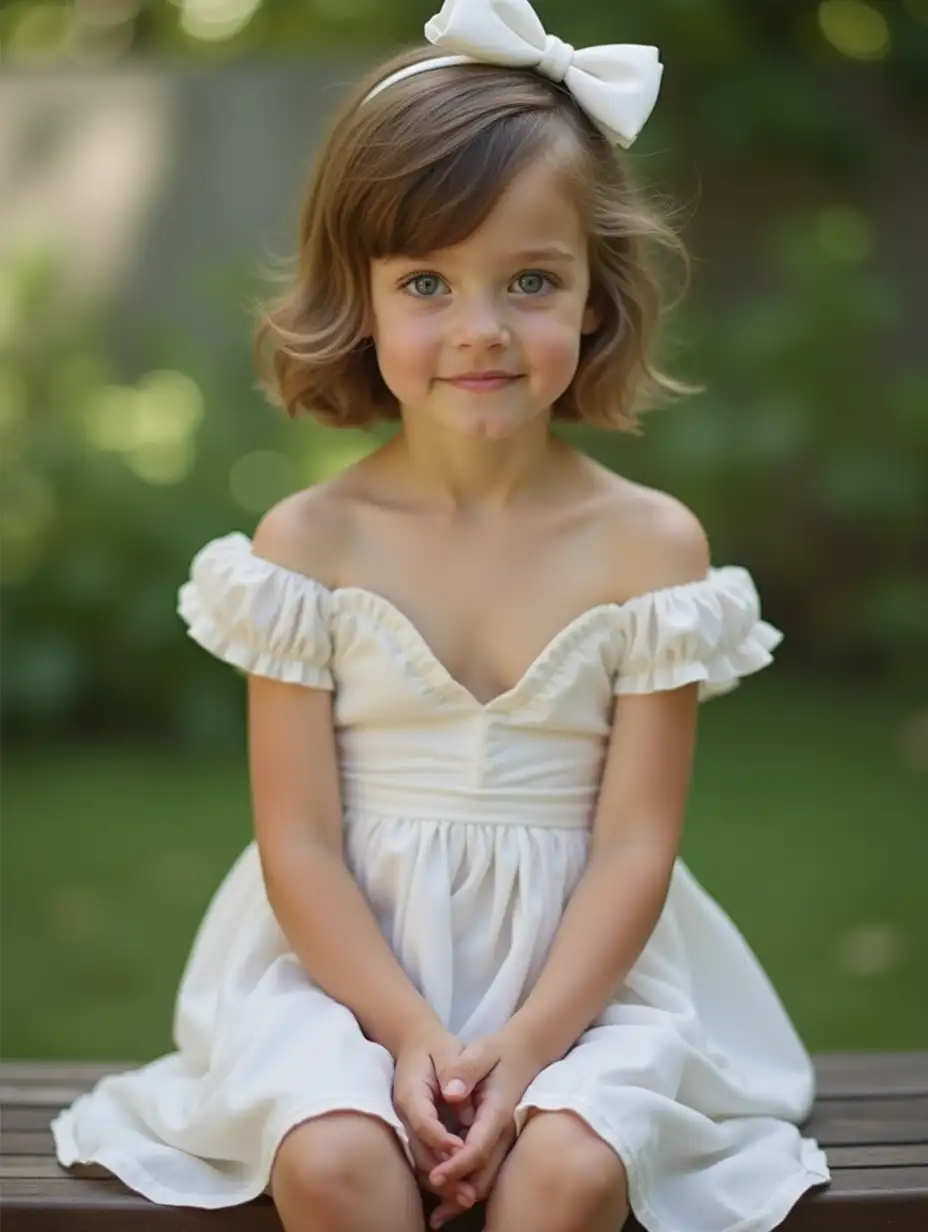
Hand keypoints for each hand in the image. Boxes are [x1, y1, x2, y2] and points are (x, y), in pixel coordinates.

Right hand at [391, 1023, 477, 1218]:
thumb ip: (455, 1069)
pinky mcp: (415, 1133)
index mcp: (411, 1091)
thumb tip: (456, 1095)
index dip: (440, 1139)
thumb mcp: (448, 1048)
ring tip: (466, 1196)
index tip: (461, 1149)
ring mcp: (406, 1125)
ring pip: (420, 1159)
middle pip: (418, 1150)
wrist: (416, 1043)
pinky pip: (425, 1158)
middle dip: (443, 1172)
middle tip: (467, 1191)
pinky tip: (460, 1186)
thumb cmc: (436, 1046)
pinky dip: (441, 1173)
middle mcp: (404, 1113)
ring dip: (442, 1180)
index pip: (422, 1121)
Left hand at [425, 1025, 546, 1226]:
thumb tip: (451, 1093)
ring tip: (438, 1216)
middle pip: (485, 1174)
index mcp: (497, 1111)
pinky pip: (486, 1172)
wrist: (525, 1052)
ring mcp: (504, 1140)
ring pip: (487, 1179)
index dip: (457, 1165)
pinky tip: (448, 1201)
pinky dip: (468, 1186)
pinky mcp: (499, 1142)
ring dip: (463, 1197)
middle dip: (459, 1192)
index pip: (479, 1147)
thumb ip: (465, 1069)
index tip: (436, 1177)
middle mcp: (504, 1132)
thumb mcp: (481, 1050)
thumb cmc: (499, 1051)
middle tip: (435, 1209)